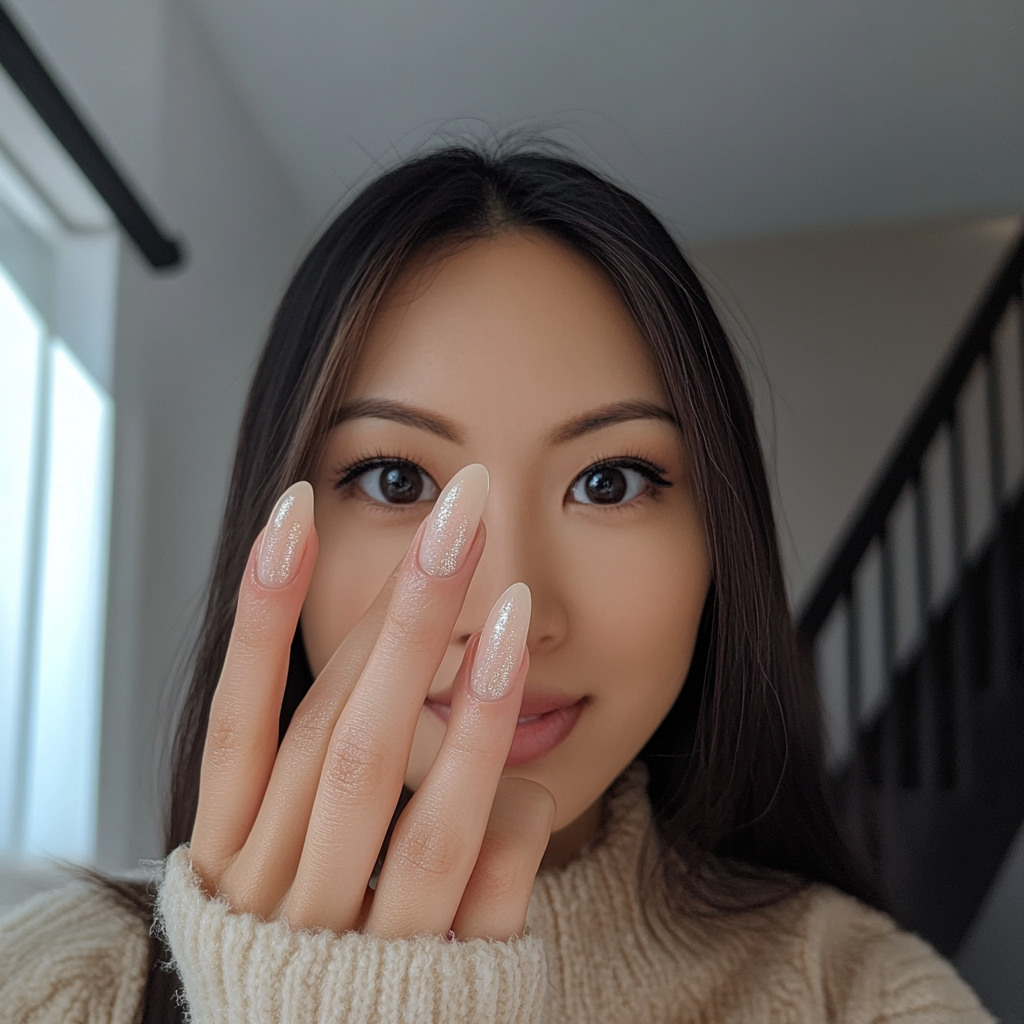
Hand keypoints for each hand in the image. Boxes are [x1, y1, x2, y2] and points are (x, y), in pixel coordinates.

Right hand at [188, 465, 555, 941]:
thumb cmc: (301, 953)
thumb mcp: (269, 865)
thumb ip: (295, 770)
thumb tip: (371, 644)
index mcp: (229, 864)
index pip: (244, 717)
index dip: (266, 610)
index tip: (299, 507)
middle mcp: (283, 901)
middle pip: (338, 737)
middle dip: (400, 616)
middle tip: (455, 511)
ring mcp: (359, 942)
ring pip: (405, 806)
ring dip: (462, 699)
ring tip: (509, 602)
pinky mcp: (437, 978)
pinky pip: (478, 887)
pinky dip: (507, 816)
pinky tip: (536, 750)